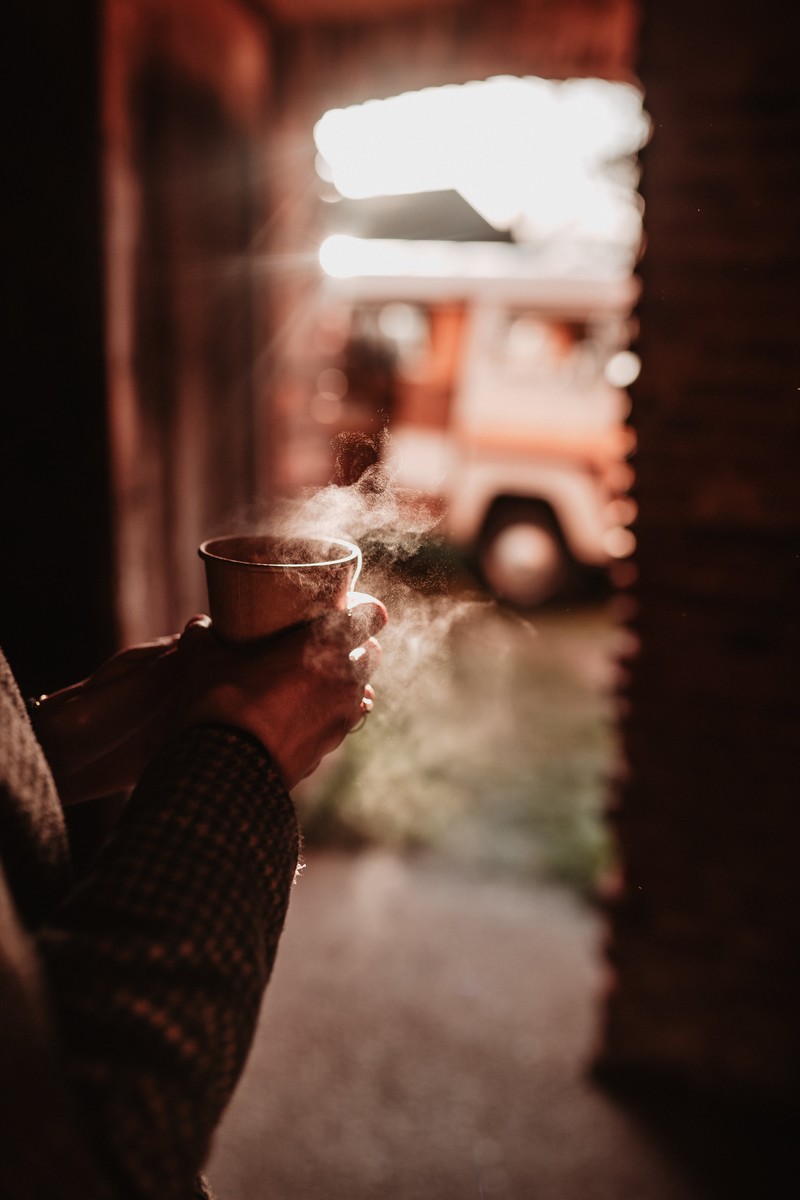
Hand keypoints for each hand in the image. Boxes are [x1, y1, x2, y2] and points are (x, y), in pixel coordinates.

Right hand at [178, 593, 385, 787]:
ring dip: (346, 680)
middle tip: (324, 644)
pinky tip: (306, 711)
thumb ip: (204, 636)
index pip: (371, 615)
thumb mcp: (205, 660)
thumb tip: (199, 624)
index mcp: (324, 644)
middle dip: (356, 645)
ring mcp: (344, 713)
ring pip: (361, 686)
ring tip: (314, 679)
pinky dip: (335, 710)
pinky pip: (346, 718)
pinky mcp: (334, 743)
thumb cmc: (222, 702)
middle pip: (371, 651)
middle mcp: (345, 676)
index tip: (349, 609)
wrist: (229, 770)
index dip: (364, 609)